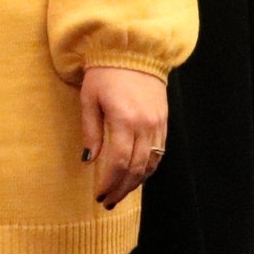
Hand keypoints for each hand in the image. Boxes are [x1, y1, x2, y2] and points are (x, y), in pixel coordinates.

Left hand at [79, 66, 168, 209]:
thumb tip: (89, 159)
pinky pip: (159, 153)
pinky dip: (148, 168)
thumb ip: (91, 130)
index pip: (118, 162)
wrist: (133, 52)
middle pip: (136, 168)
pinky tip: (136, 176)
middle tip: (108, 201)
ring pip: (150, 164)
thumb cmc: (104, 73)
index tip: (99, 194)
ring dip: (136, 183)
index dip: (109, 182)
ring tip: (120, 193)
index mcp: (124, 120)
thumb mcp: (89, 98)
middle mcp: (145, 126)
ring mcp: (158, 125)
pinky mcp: (164, 122)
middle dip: (121, 188)